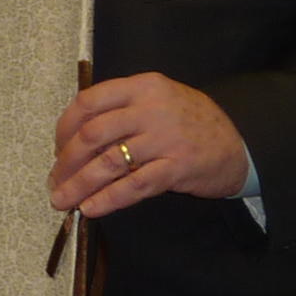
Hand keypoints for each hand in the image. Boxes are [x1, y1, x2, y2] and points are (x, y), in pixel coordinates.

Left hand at [50, 72, 250, 216]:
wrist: (239, 142)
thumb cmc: (191, 122)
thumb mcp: (159, 99)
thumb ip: (122, 109)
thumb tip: (75, 138)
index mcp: (142, 86)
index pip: (88, 101)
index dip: (64, 127)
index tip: (57, 148)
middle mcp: (151, 109)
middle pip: (92, 134)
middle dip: (66, 162)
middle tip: (56, 181)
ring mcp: (165, 138)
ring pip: (108, 162)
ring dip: (79, 185)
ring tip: (63, 201)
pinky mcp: (177, 168)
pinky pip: (134, 186)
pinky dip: (108, 199)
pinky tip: (91, 209)